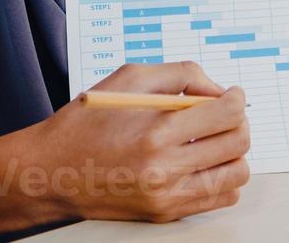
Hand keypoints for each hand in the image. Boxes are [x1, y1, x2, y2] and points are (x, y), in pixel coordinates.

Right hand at [0, 61, 249, 241]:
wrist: (50, 172)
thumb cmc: (86, 122)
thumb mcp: (130, 78)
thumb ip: (181, 74)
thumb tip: (218, 89)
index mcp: (156, 131)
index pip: (227, 114)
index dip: (237, 98)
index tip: (232, 95)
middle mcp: (164, 168)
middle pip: (238, 142)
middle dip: (238, 122)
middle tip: (224, 114)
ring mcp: (167, 196)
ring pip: (236, 174)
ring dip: (233, 152)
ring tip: (214, 139)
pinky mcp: (165, 213)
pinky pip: (220, 198)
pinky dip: (222, 178)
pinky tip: (204, 162)